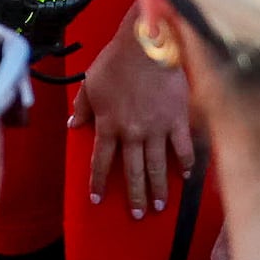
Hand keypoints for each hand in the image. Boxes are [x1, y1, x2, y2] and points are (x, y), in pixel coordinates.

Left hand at [74, 32, 196, 220]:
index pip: (101, 162)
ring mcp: (156, 129)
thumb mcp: (90, 82)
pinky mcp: (177, 120)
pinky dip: (185, 164)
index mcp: (108, 126)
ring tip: (159, 206)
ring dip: (157, 189)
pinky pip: (182, 148)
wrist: (146, 45)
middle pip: (132, 172)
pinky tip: (186, 177)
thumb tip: (73, 124)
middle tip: (137, 215)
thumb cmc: (116, 61)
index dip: (98, 182)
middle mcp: (131, 133)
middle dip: (134, 196)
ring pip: (157, 166)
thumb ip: (82, 106)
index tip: (97, 199)